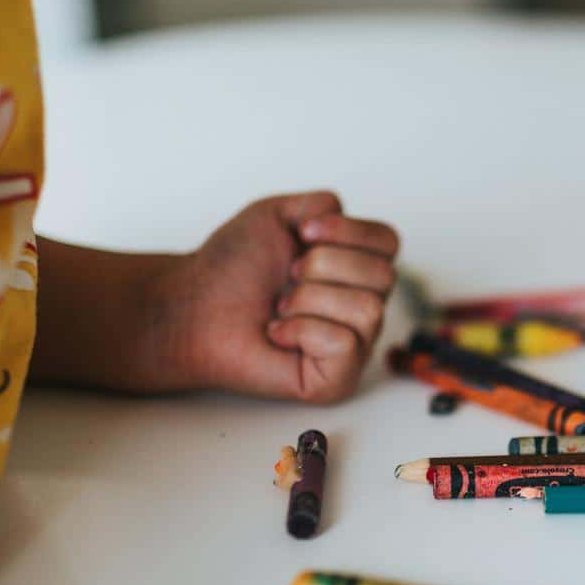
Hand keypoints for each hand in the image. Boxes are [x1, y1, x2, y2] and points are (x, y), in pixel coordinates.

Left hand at [30, 191, 398, 402]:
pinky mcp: (337, 379)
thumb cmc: (233, 268)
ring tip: (281, 308)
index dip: (349, 232)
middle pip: (384, 275)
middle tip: (288, 279)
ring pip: (369, 309)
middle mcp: (362, 306)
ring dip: (310, 300)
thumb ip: (322, 205)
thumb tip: (344, 220)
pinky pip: (345, 343)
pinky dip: (302, 330)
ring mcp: (354, 346)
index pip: (389, 242)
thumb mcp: (278, 215)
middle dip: (323, 267)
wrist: (196, 306)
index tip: (303, 236)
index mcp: (355, 268)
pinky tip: (278, 334)